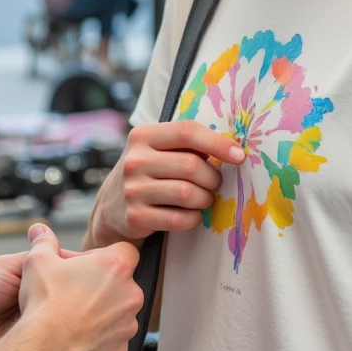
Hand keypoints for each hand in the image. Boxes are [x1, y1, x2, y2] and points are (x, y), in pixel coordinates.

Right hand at [16, 222, 142, 350]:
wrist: (46, 348)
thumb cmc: (46, 304)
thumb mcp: (38, 261)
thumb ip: (44, 242)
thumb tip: (41, 231)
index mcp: (116, 266)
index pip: (126, 250)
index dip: (107, 256)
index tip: (91, 265)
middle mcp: (130, 294)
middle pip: (123, 283)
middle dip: (104, 286)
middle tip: (76, 291)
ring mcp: (128, 323)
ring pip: (119, 312)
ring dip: (103, 312)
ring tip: (75, 315)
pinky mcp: (122, 348)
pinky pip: (113, 338)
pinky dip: (100, 337)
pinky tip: (78, 335)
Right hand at [90, 120, 246, 245]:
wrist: (112, 207)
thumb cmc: (149, 172)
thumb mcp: (159, 149)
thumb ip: (188, 145)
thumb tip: (233, 150)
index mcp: (143, 136)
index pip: (187, 131)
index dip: (218, 143)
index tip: (239, 156)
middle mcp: (135, 160)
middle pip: (191, 166)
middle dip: (213, 178)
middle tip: (215, 184)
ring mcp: (132, 190)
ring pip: (188, 194)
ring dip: (205, 199)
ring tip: (204, 199)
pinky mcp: (135, 217)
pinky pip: (179, 219)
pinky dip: (194, 218)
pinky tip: (192, 214)